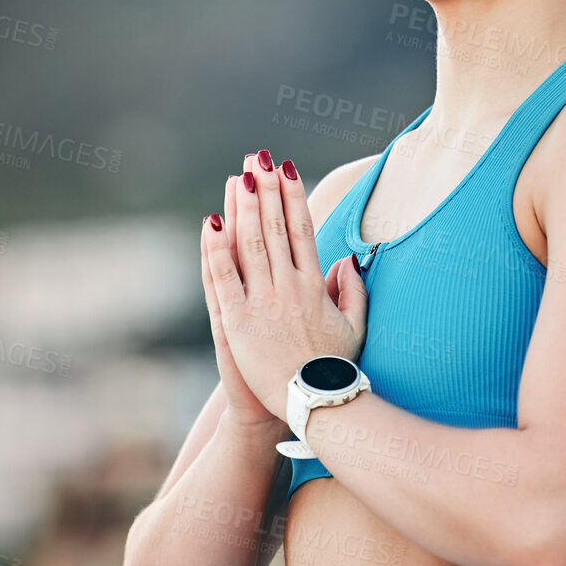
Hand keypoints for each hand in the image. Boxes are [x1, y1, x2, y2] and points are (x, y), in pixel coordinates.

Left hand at [201, 150, 367, 424]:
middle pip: (275, 228)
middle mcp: (289, 288)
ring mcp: (263, 303)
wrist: (311, 407)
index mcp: (315, 286)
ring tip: (238, 177)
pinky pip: (224, 278)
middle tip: (258, 158)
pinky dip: (216, 249)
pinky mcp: (238, 322)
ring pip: (250, 244)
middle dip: (266, 190)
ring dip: (243, 208)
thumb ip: (354, 291)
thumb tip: (348, 260)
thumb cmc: (334, 372)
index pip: (302, 229)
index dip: (293, 196)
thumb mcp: (355, 328)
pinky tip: (211, 223)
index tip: (286, 169)